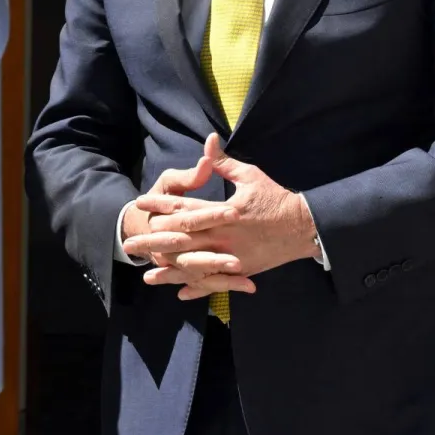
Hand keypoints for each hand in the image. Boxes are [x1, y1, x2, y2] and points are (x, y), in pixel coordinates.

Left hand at [130, 135, 317, 293]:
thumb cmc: (275, 198)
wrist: (303, 227)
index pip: (184, 209)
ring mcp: (231, 256)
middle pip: (181, 240)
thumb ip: (224, 163)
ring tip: (147, 275)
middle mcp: (223, 236)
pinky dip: (198, 287)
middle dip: (154, 241)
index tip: (139, 205)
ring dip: (169, 270)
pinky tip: (180, 292)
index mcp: (223, 211)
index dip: (160, 206)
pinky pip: (216, 281)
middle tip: (130, 243)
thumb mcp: (250, 176)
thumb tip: (209, 142)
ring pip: (193, 265)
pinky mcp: (241, 269)